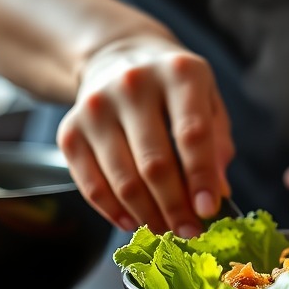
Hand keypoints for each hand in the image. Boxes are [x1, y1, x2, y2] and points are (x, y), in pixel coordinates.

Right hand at [56, 35, 233, 234]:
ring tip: (166, 230)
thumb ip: (217, 143)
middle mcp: (133, 84)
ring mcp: (96, 107)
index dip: (201, 177)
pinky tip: (133, 222)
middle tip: (190, 232)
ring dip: (147, 215)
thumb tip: (218, 192)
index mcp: (178, 73)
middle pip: (155, 163)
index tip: (209, 211)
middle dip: (175, 207)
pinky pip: (90, 185)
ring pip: (122, 180)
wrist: (117, 56)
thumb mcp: (207, 98)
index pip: (192, 133)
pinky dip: (113, 212)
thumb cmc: (172, 86)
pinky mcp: (70, 130)